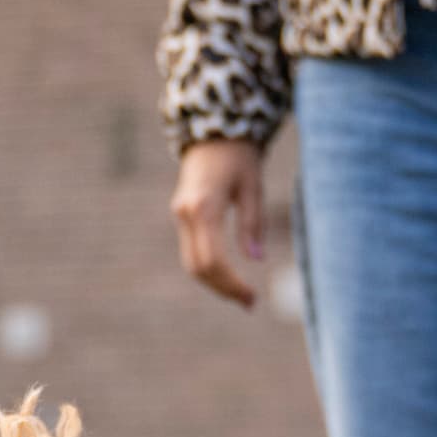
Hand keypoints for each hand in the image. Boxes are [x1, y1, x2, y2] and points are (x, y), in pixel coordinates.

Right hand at [170, 139, 268, 306]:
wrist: (212, 132)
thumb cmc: (239, 157)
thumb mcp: (253, 187)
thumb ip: (252, 223)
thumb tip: (256, 259)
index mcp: (204, 206)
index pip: (213, 259)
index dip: (231, 283)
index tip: (252, 297)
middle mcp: (186, 213)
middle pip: (198, 267)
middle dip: (223, 289)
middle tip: (250, 303)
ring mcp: (180, 215)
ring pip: (191, 263)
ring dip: (215, 283)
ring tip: (241, 295)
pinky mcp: (182, 216)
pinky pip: (192, 252)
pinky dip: (209, 269)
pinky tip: (229, 277)